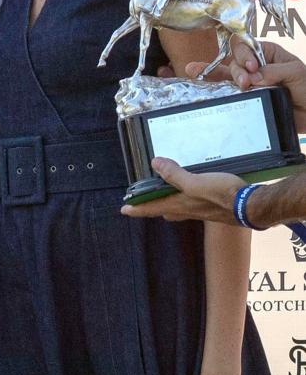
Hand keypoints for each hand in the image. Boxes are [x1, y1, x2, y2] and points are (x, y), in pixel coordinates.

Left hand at [122, 158, 243, 224]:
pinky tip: (190, 189)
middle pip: (163, 209)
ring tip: (163, 193)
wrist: (250, 206)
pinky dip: (185, 197)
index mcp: (179, 204)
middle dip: (152, 206)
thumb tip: (155, 164)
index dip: (137, 208)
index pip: (152, 207)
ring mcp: (200, 209)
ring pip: (177, 207)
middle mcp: (187, 209)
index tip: (124, 210)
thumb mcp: (195, 182)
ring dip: (168, 202)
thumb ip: (175, 175)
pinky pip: (191, 203)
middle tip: (142, 201)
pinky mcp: (212, 206)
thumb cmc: (223, 195)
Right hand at [186, 41, 305, 131]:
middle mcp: (253, 65)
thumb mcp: (295, 72)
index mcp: (266, 53)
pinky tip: (194, 76)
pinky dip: (210, 84)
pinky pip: (225, 90)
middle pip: (234, 60)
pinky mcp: (245, 97)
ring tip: (233, 86)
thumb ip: (274, 71)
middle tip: (246, 83)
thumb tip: (253, 76)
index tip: (252, 67)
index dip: (245, 54)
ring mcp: (248, 82)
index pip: (246, 46)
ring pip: (225, 74)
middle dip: (237, 71)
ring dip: (220, 76)